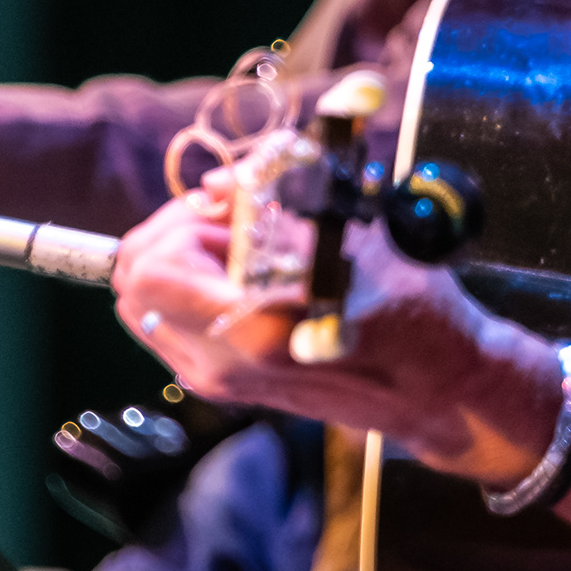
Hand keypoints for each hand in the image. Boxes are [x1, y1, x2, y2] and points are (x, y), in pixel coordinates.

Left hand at [106, 192, 556, 480]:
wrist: (436, 388)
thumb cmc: (409, 309)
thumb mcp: (350, 239)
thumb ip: (273, 209)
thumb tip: (216, 183)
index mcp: (247, 330)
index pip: (147, 269)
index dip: (178, 220)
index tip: (226, 205)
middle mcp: (219, 365)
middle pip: (134, 285)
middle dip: (172, 235)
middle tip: (229, 218)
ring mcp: (218, 381)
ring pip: (147, 305)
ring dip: (181, 261)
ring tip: (244, 247)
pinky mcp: (226, 384)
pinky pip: (171, 324)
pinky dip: (193, 288)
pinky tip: (248, 274)